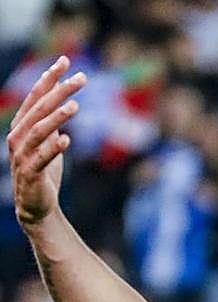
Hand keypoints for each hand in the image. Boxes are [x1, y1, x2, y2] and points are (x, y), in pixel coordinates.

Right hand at [6, 56, 87, 226]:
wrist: (36, 206)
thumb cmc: (44, 171)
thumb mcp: (49, 141)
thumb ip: (51, 120)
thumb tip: (62, 95)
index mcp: (22, 126)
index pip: (35, 96)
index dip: (49, 78)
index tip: (65, 61)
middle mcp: (18, 137)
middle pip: (38, 109)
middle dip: (58, 91)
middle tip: (81, 78)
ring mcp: (22, 155)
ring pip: (38, 131)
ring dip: (56, 117)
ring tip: (75, 106)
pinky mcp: (31, 174)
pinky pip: (41, 159)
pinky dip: (53, 149)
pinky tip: (66, 140)